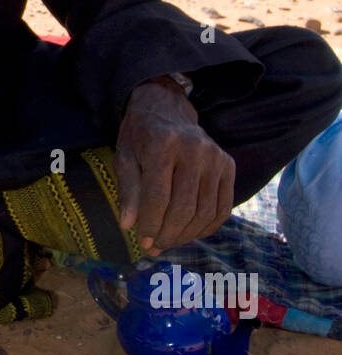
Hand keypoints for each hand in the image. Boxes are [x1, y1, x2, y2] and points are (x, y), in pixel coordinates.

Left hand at [115, 75, 234, 255]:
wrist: (167, 108)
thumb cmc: (141, 136)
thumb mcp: (125, 157)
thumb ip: (128, 191)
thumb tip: (128, 226)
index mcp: (162, 145)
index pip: (158, 197)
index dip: (151, 225)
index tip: (143, 242)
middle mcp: (194, 149)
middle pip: (184, 208)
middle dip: (168, 234)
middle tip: (155, 246)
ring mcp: (216, 157)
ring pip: (205, 212)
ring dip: (186, 235)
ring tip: (169, 241)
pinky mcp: (229, 165)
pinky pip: (223, 207)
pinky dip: (207, 227)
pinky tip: (190, 233)